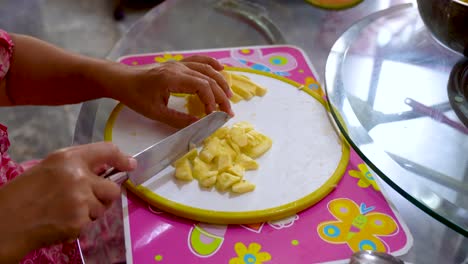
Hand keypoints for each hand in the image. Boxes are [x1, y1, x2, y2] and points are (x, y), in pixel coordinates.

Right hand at [0, 142, 135, 262]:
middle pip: (112, 188)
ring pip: (102, 208)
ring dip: (90, 211)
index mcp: (68, 158)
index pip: (106, 151)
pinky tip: (61, 221)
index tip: (130, 164)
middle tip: (87, 199)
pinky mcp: (79, 221)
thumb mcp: (49, 168)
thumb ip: (77, 165)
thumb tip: (105, 170)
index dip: (122, 157)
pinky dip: (79, 224)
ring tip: (66, 210)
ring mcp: (81, 200)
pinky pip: (90, 223)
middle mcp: (79, 177)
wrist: (6, 221)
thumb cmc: (24, 193)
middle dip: (104, 195)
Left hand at [111, 55, 233, 127]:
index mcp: (173, 78)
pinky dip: (212, 64)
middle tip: (228, 112)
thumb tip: (199, 125)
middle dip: (221, 96)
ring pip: (206, 69)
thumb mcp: (155, 113)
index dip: (211, 101)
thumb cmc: (135, 96)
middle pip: (208, 78)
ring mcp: (179, 64)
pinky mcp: (177, 64)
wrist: (122, 80)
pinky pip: (198, 60)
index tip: (213, 116)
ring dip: (220, 82)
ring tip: (229, 96)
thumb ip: (178, 120)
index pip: (201, 86)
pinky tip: (221, 69)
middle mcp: (179, 68)